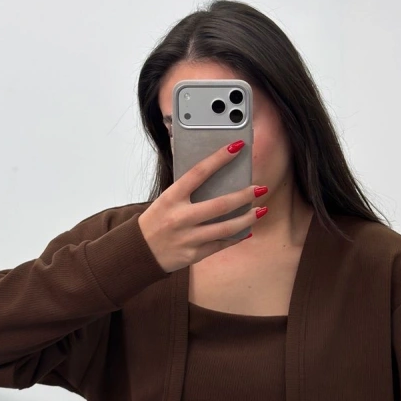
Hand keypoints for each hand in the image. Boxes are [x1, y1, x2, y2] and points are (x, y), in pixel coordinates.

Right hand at [137, 140, 266, 272]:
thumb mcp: (166, 199)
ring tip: (261, 210)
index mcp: (172, 197)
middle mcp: (180, 217)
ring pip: (226, 228)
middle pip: (220, 205)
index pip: (199, 172)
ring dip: (247, 218)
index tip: (237, 147)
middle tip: (259, 188)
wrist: (139, 252)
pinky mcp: (194, 254)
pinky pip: (221, 244)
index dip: (219, 158)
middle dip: (244, 195)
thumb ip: (187, 190)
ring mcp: (188, 237)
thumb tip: (216, 175)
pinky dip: (236, 237)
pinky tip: (247, 230)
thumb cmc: (156, 221)